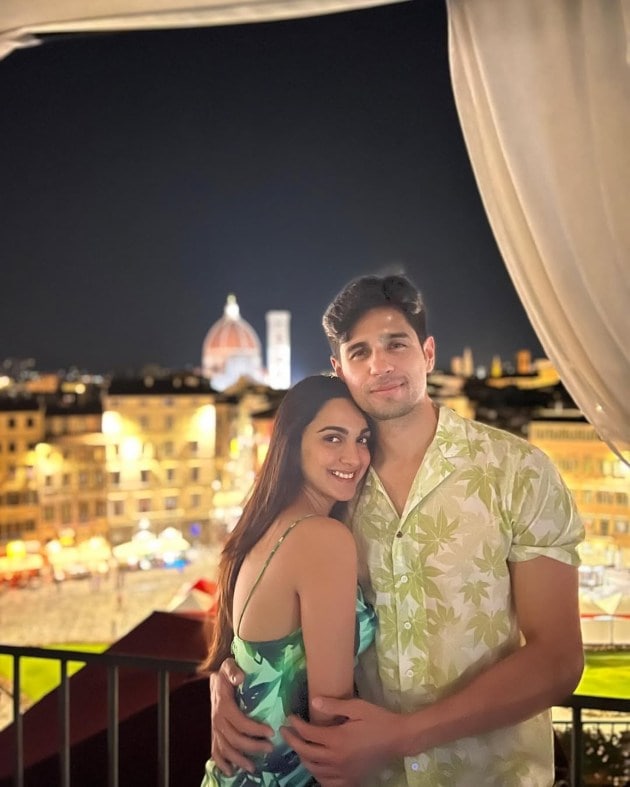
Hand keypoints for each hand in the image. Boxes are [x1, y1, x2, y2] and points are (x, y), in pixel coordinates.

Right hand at [210, 658, 273, 774]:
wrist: (216, 678)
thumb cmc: (228, 672)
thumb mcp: (229, 665)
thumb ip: (233, 670)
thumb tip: (241, 677)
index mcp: (223, 704)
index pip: (239, 721)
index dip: (254, 729)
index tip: (271, 732)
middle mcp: (217, 719)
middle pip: (234, 738)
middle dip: (252, 746)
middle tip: (270, 748)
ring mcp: (215, 728)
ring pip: (225, 749)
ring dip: (239, 759)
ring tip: (254, 767)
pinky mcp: (214, 733)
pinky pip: (215, 752)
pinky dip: (222, 764)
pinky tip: (231, 772)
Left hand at [280, 697, 405, 785]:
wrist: (398, 739)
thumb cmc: (378, 719)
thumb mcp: (357, 707)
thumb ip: (334, 705)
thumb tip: (313, 701)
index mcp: (336, 739)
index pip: (307, 733)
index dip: (295, 724)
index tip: (290, 717)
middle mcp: (336, 758)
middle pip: (306, 752)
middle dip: (292, 741)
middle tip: (285, 731)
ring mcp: (343, 772)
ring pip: (314, 769)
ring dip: (303, 757)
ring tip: (299, 746)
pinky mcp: (351, 780)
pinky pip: (327, 783)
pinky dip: (317, 775)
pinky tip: (316, 767)